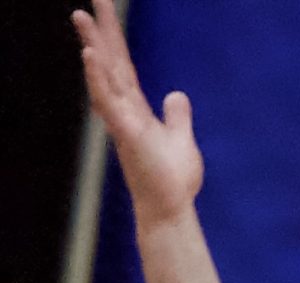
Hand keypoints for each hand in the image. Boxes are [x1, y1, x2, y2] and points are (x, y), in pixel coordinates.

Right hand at [73, 0, 201, 226]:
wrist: (170, 208)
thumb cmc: (172, 178)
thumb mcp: (181, 138)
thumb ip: (177, 115)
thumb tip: (176, 94)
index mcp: (136, 108)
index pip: (123, 66)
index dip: (114, 40)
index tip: (104, 13)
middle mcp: (124, 109)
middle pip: (111, 64)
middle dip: (100, 33)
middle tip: (90, 3)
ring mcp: (122, 120)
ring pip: (104, 76)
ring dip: (93, 46)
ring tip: (81, 17)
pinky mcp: (126, 133)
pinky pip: (108, 101)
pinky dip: (98, 78)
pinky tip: (91, 56)